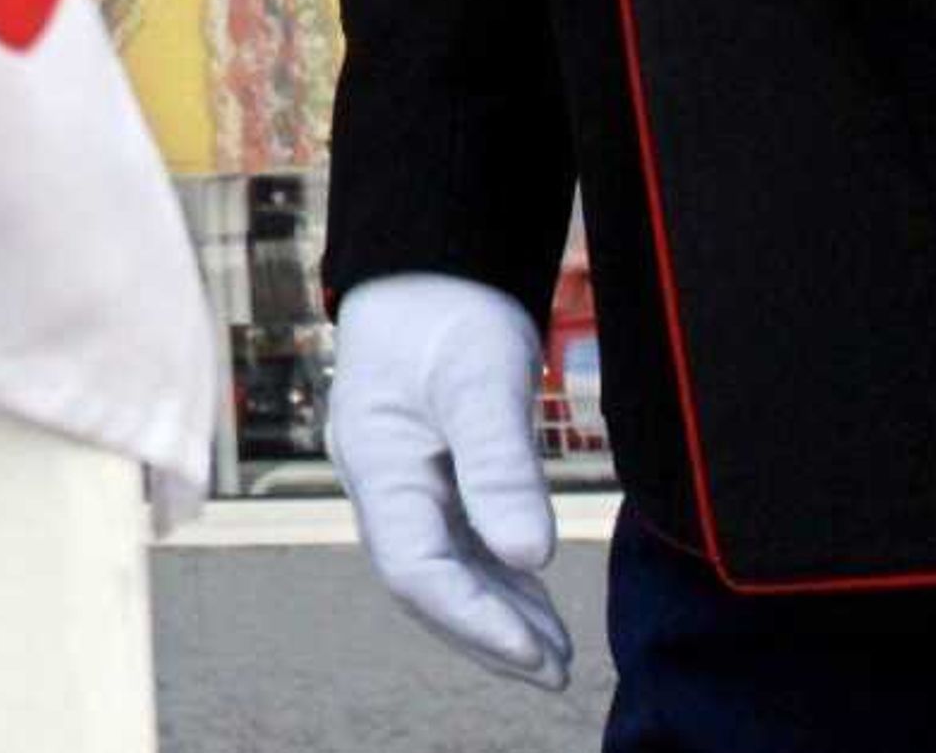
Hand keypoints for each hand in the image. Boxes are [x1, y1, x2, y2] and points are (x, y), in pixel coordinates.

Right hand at [328, 274, 571, 687]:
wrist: (428, 261)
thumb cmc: (447, 309)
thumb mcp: (481, 379)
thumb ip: (501, 465)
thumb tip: (530, 557)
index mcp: (378, 461)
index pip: (415, 568)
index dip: (475, 619)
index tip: (538, 653)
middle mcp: (381, 479)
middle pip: (423, 581)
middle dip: (486, 635)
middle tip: (556, 673)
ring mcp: (399, 477)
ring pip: (439, 568)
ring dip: (494, 615)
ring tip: (556, 654)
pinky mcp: (426, 470)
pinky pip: (453, 543)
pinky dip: (494, 580)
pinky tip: (535, 600)